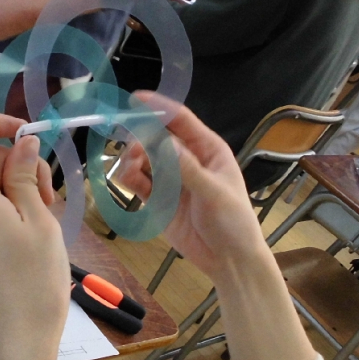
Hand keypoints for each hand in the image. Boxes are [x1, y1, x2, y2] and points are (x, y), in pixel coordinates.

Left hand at [0, 114, 67, 353]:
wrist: (21, 334)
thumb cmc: (36, 279)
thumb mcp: (39, 220)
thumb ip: (25, 175)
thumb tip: (21, 141)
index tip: (26, 132)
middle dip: (18, 164)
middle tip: (50, 194)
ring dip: (19, 188)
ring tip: (47, 217)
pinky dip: (12, 206)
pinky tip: (35, 230)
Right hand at [115, 95, 267, 286]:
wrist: (229, 260)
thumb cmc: (232, 222)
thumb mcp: (213, 192)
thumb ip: (185, 167)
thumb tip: (160, 141)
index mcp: (207, 149)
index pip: (179, 120)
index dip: (158, 107)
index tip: (134, 99)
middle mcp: (186, 158)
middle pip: (155, 137)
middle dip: (139, 138)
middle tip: (131, 151)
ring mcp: (170, 179)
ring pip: (143, 158)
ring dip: (132, 160)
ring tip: (130, 171)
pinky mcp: (157, 199)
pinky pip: (137, 182)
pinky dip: (128, 178)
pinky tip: (126, 180)